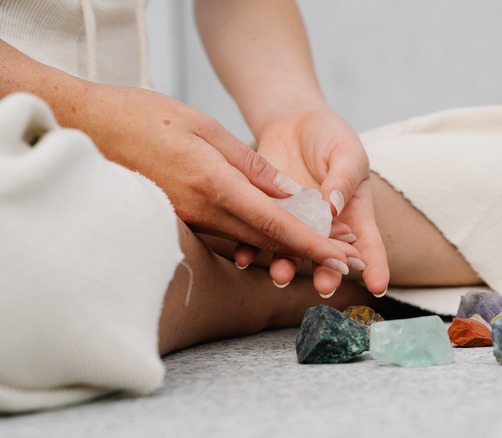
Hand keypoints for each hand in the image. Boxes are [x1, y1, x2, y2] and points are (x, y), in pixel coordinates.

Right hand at [73, 82, 355, 290]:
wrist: (82, 126)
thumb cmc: (141, 117)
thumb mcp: (202, 126)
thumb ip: (248, 163)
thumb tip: (288, 193)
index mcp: (212, 185)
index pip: (274, 223)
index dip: (313, 243)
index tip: (342, 257)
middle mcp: (201, 211)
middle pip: (266, 241)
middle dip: (309, 253)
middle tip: (345, 262)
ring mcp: (186, 220)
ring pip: (246, 242)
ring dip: (286, 251)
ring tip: (323, 254)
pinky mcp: (176, 221)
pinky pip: (223, 236)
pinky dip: (254, 241)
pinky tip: (275, 242)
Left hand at [252, 108, 389, 295]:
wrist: (294, 122)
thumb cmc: (331, 137)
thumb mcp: (347, 152)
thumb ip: (343, 179)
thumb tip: (334, 207)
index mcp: (353, 214)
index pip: (369, 245)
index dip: (376, 267)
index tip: (378, 286)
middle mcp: (326, 228)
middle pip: (329, 257)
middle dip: (327, 274)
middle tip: (325, 286)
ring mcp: (295, 223)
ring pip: (292, 252)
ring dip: (285, 267)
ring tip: (280, 276)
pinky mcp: (267, 213)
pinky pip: (258, 235)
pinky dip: (249, 248)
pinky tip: (243, 256)